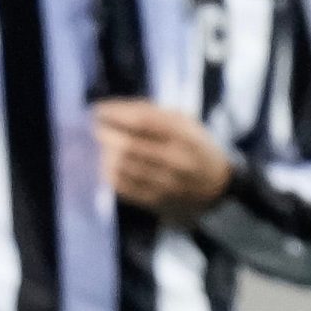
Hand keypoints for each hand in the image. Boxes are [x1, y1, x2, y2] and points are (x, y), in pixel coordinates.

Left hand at [93, 99, 232, 225]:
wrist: (216, 188)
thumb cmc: (195, 147)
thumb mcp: (187, 123)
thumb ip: (155, 114)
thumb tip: (114, 110)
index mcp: (186, 136)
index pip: (143, 121)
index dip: (116, 114)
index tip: (98, 109)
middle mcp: (176, 160)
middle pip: (129, 146)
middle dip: (105, 134)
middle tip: (94, 127)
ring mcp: (166, 183)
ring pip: (122, 167)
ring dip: (105, 154)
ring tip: (100, 145)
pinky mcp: (156, 201)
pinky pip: (122, 187)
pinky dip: (109, 174)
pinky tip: (106, 165)